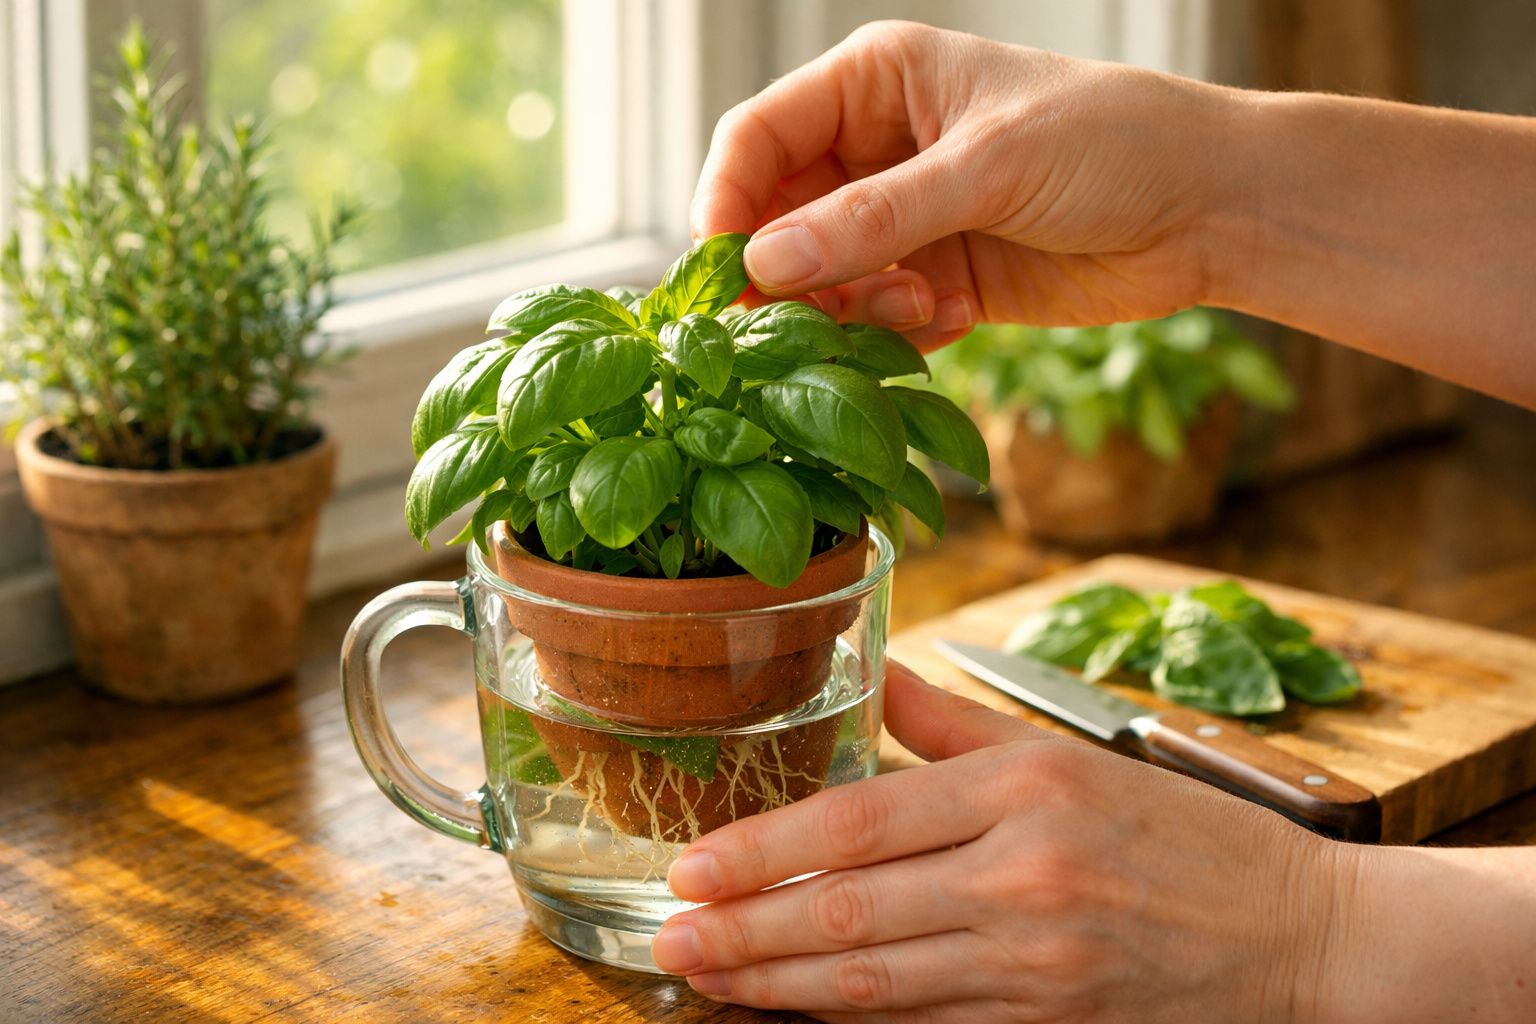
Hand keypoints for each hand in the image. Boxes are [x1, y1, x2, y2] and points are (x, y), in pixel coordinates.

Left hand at [651, 663, 1351, 1021]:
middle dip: (745, 930)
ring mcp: (1037, 963)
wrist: (1304, 938)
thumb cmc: (1184, 836)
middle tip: (670, 936)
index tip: (692, 866)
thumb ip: (955, 724)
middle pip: (851, 912)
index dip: (763, 850)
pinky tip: (798, 1015)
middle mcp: (1022, 877)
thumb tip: (873, 676)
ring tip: (708, 978)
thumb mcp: (1070, 754)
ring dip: (778, 986)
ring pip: (876, 984)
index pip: (860, 823)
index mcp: (1022, 792)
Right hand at [692, 21, 1242, 348]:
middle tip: (808, 321)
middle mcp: (878, 150)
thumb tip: (765, 261)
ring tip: (917, 309)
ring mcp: (906, 220)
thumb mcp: (988, 167)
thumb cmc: (1114, 143)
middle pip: (777, 219)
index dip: (727, 203)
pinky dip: (897, 334)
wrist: (1212, 208)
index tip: (726, 273)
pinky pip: (875, 320)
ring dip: (851, 310)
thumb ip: (875, 217)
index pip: (757, 137)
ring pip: (821, 282)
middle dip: (787, 275)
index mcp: (876, 84)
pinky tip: (955, 319)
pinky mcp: (936, 282)